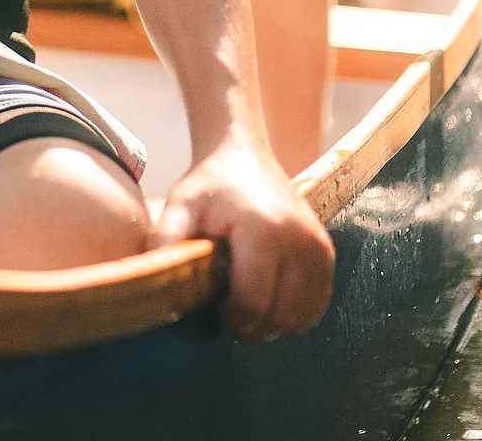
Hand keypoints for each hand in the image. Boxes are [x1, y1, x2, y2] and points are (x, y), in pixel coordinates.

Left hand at [153, 138, 334, 339]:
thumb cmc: (209, 185)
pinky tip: (271, 297)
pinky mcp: (326, 251)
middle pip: (279, 316)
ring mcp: (317, 246)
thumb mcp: (178, 207)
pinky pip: (317, 303)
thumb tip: (155, 283)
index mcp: (262, 230)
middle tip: (229, 310)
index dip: (231, 318)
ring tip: (249, 303)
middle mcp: (298, 239)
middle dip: (251, 326)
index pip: (253, 303)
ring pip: (301, 316)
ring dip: (274, 323)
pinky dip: (294, 312)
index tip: (214, 305)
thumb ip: (164, 243)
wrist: (244, 154)